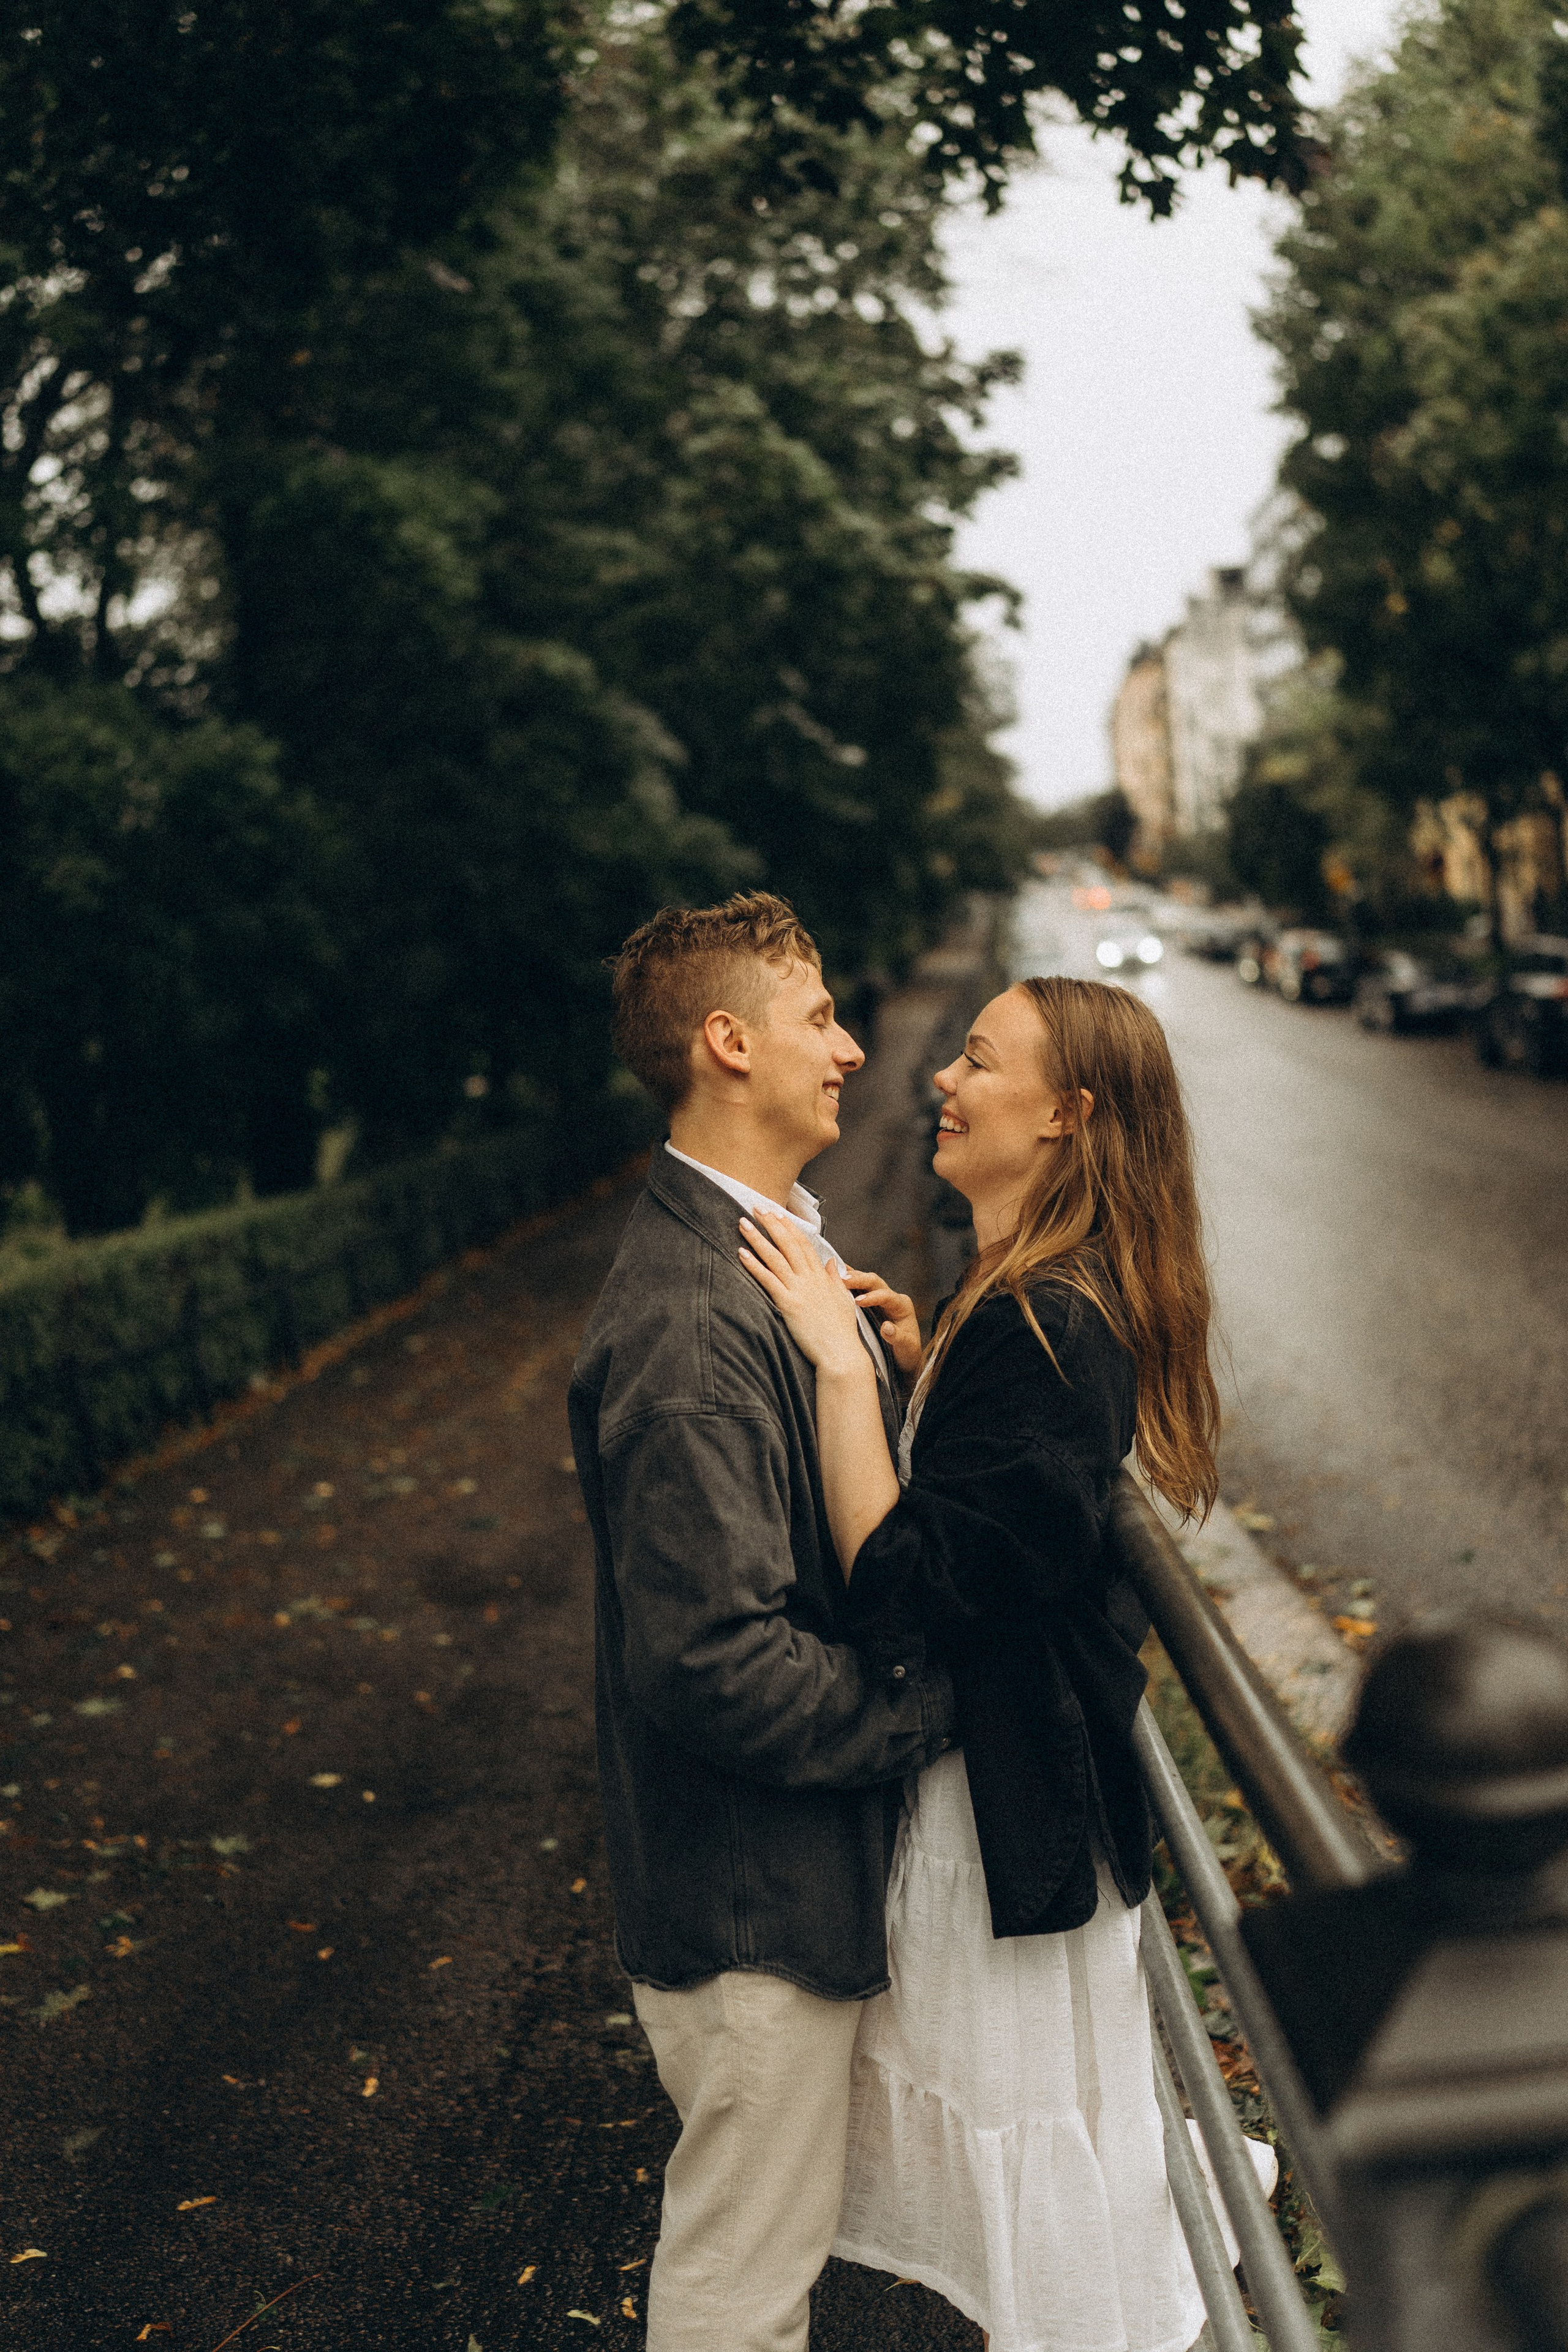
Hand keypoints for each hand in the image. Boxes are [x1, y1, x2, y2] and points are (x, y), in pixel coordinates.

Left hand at [739, 1212, 868, 1379]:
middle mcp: (810, 1279)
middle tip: (756, 1208)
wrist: (841, 1354)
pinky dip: (754, 1265)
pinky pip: (768, 1280)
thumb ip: (835, 1279)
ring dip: (758, 1238)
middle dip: (771, 1224)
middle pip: (788, 1244)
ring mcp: (799, 1290)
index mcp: (822, 1277)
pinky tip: (741, 1253)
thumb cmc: (842, 1332)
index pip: (803, 1244)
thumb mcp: (842, 1300)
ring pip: (775, 1257)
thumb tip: (831, 1262)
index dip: (789, 1227)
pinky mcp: (789, 1304)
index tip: (778, 1214)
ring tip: (743, 1223)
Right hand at [841, 1267, 921, 1376]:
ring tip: (834, 1275)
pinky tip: (834, 1275)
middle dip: (859, 1279)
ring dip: (850, 1277)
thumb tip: (886, 1327)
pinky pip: (857, 1287)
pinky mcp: (868, 1301)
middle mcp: (891, 1298)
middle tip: (842, 1280)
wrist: (902, 1357)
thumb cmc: (906, 1353)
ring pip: (864, 1282)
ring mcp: (878, 1297)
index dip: (872, 1297)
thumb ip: (898, 1337)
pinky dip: (847, 1281)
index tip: (858, 1301)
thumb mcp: (906, 1348)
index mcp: (901, 1306)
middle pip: (874, 1282)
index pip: (886, 1295)